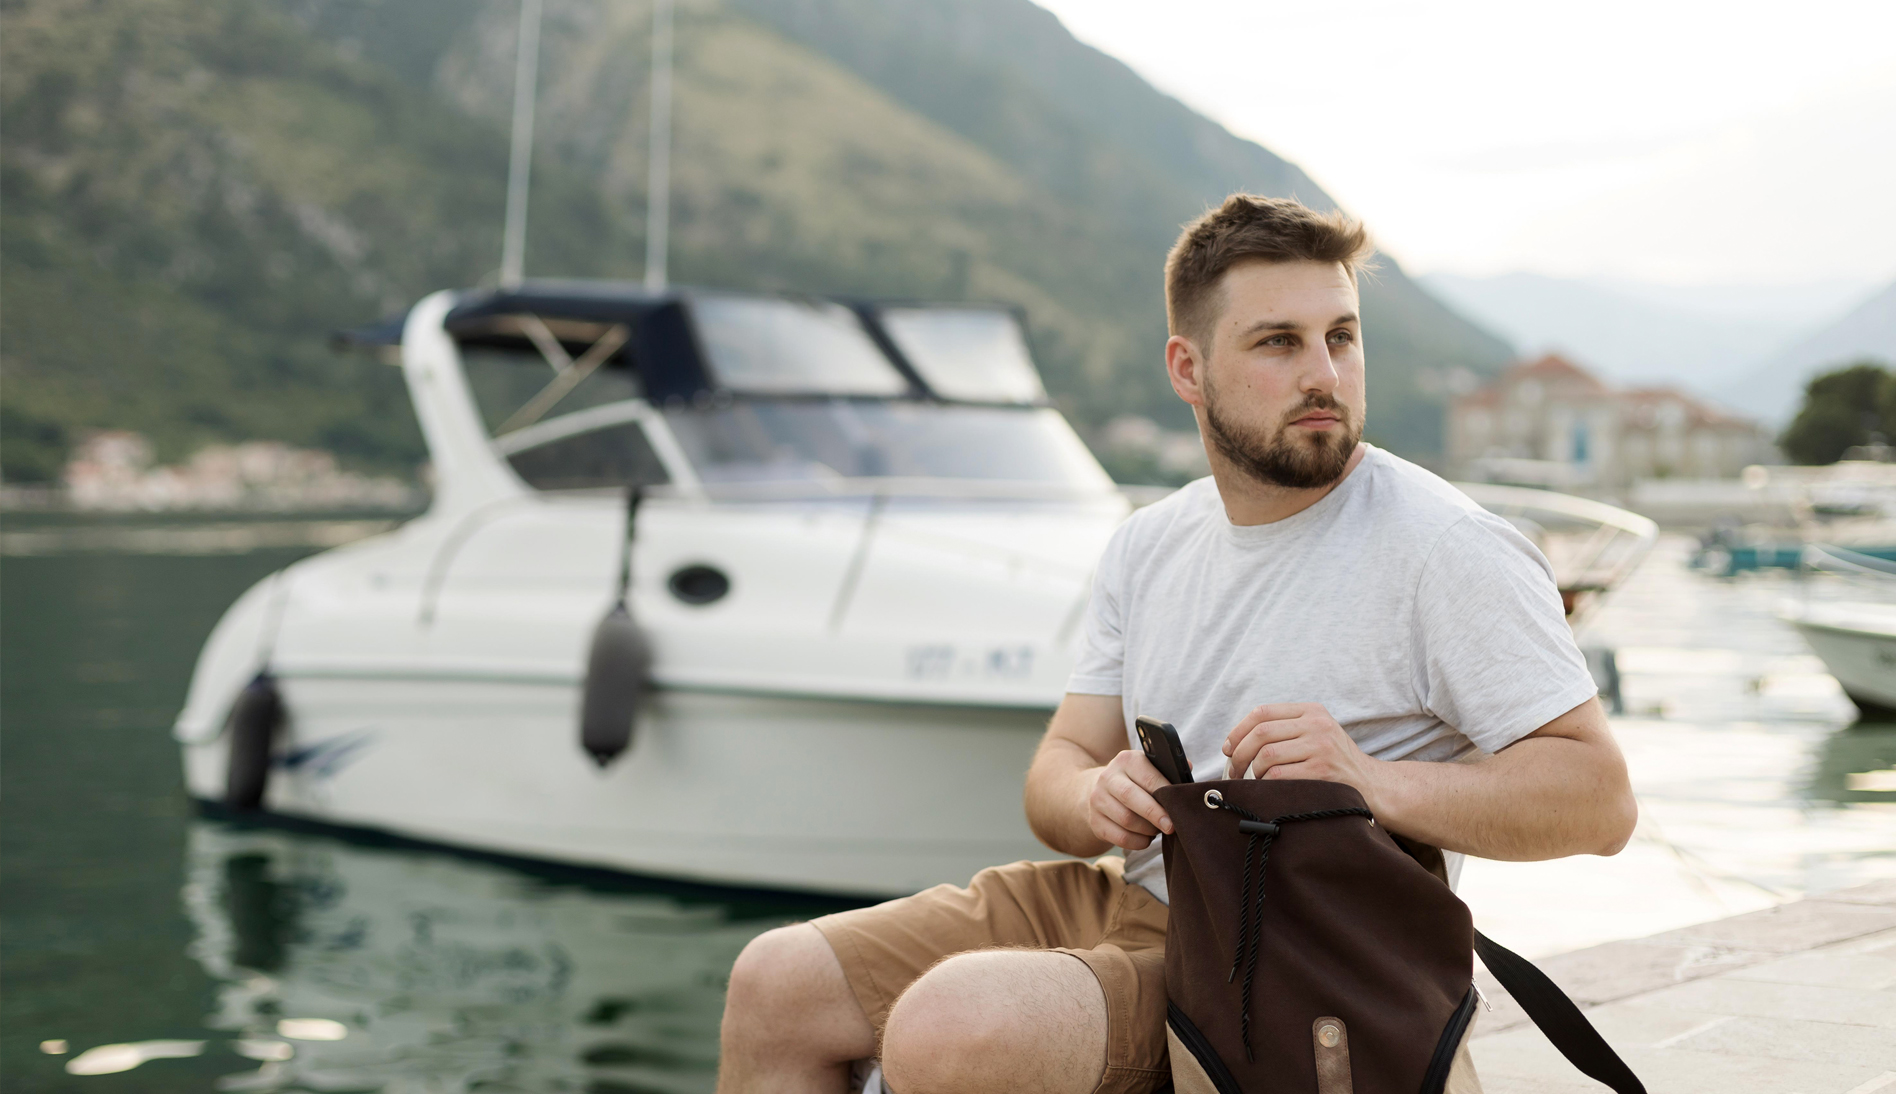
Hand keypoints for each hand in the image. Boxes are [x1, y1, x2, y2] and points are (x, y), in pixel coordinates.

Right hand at [1084, 750, 1174, 850]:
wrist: (1100, 789)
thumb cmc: (1136, 781)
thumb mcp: (1148, 768)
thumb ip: (1168, 769)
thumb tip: (1187, 767)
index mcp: (1126, 760)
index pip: (1147, 777)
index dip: (1165, 793)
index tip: (1178, 807)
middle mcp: (1108, 777)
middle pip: (1131, 797)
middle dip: (1155, 814)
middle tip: (1171, 826)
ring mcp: (1098, 799)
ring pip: (1126, 819)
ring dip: (1147, 829)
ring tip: (1158, 830)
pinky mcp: (1095, 820)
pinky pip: (1119, 837)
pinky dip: (1137, 842)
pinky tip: (1145, 839)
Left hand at [1222, 703, 1379, 794]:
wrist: (1372, 784)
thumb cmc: (1335, 761)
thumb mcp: (1316, 733)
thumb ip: (1284, 729)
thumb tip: (1234, 741)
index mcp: (1311, 711)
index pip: (1262, 712)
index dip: (1238, 730)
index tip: (1228, 748)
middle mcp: (1317, 725)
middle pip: (1260, 733)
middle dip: (1239, 754)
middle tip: (1232, 770)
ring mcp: (1321, 747)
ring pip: (1266, 755)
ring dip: (1252, 771)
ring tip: (1253, 780)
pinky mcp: (1322, 772)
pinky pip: (1279, 776)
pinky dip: (1266, 784)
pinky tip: (1268, 788)